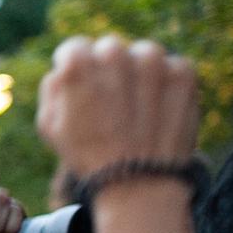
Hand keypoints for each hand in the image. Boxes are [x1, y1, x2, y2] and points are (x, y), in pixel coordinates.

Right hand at [37, 36, 199, 175]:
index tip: (84, 92)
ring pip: (143, 55)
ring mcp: (152, 61)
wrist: (139, 183)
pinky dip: (168, 86)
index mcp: (78, 63)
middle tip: (114, 104)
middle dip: (110, 71)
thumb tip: (64, 69)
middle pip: (110, 49)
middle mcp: (115, 53)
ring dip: (141, 74)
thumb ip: (53, 86)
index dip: (76, 71)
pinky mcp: (183, 73)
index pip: (75, 48)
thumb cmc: (88, 156)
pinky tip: (159, 111)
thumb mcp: (49, 125)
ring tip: (139, 108)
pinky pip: (174, 68)